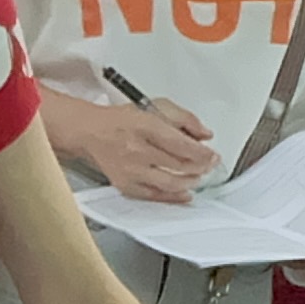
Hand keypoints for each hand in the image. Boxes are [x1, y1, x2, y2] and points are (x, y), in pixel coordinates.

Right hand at [47, 91, 215, 204]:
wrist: (91, 133)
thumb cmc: (123, 121)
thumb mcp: (155, 106)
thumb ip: (184, 118)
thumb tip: (205, 134)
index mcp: (145, 126)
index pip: (183, 145)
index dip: (204, 154)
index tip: (213, 156)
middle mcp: (137, 150)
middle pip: (180, 165)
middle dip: (201, 167)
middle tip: (209, 165)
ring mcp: (131, 170)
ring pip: (170, 183)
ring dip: (191, 182)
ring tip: (198, 176)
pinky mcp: (126, 185)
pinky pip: (154, 196)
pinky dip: (173, 197)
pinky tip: (184, 193)